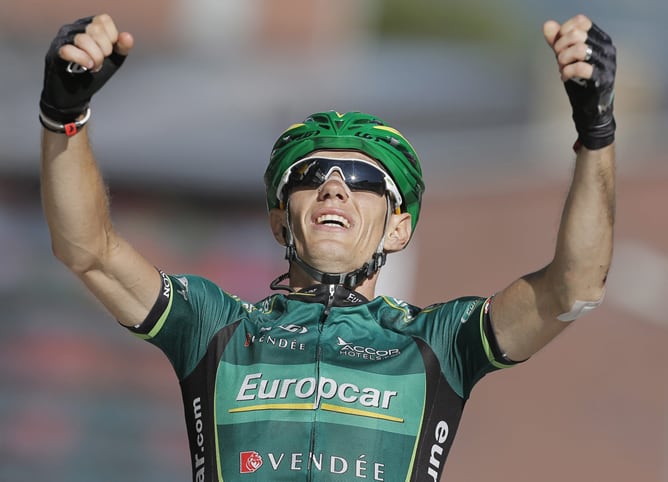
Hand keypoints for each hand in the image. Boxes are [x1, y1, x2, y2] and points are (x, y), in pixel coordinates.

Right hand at [40, 14, 133, 122]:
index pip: (103, 20)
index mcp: (87, 26)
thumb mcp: (112, 61)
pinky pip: (68, 50)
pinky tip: (87, 66)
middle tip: (101, 63)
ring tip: (94, 67)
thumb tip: (128, 36)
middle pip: (95, 30)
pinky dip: (82, 59)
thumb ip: (122, 48)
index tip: (109, 52)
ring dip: (95, 57)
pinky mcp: (54, 54)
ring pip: (83, 39)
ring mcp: (61, 40)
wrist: (75, 96)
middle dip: (105, 50)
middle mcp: (73, 29)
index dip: (112, 37)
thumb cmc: (92, 75)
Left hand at [543, 15, 615, 149]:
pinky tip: (564, 77)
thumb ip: (557, 41)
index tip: (558, 46)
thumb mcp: (565, 58)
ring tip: (562, 68)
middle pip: (578, 35)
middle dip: (560, 47)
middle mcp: (607, 48)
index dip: (564, 32)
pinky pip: (581, 68)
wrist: (588, 110)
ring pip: (580, 49)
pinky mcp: (602, 79)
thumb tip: (547, 25)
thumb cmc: (579, 82)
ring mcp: (607, 64)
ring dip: (563, 60)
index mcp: (600, 39)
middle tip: (558, 60)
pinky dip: (567, 72)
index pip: (581, 22)